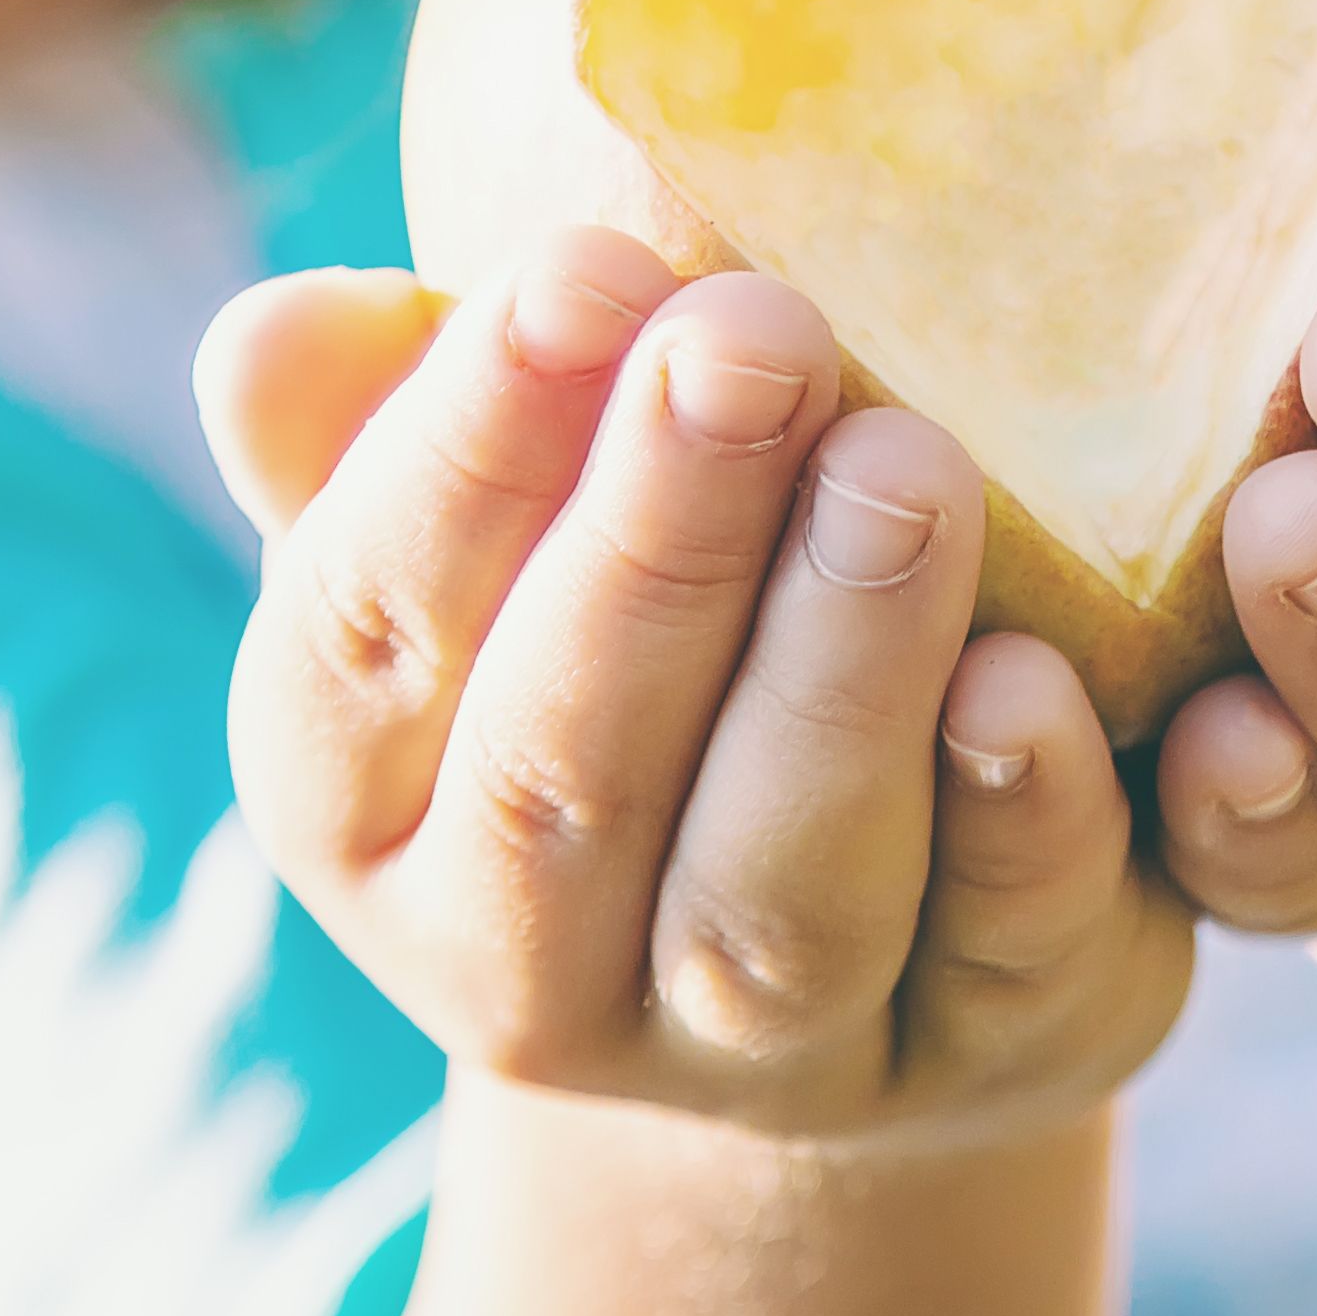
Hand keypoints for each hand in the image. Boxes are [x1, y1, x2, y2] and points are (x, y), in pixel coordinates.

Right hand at [202, 233, 1191, 1145]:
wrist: (867, 975)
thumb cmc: (646, 671)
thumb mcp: (501, 559)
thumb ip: (387, 437)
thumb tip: (282, 324)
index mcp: (362, 807)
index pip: (363, 630)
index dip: (457, 450)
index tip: (578, 265)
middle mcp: (528, 963)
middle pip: (565, 769)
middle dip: (657, 543)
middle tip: (755, 334)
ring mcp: (762, 1046)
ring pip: (779, 890)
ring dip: (838, 676)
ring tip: (907, 471)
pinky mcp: (990, 1050)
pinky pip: (1001, 949)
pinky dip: (1018, 818)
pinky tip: (1034, 687)